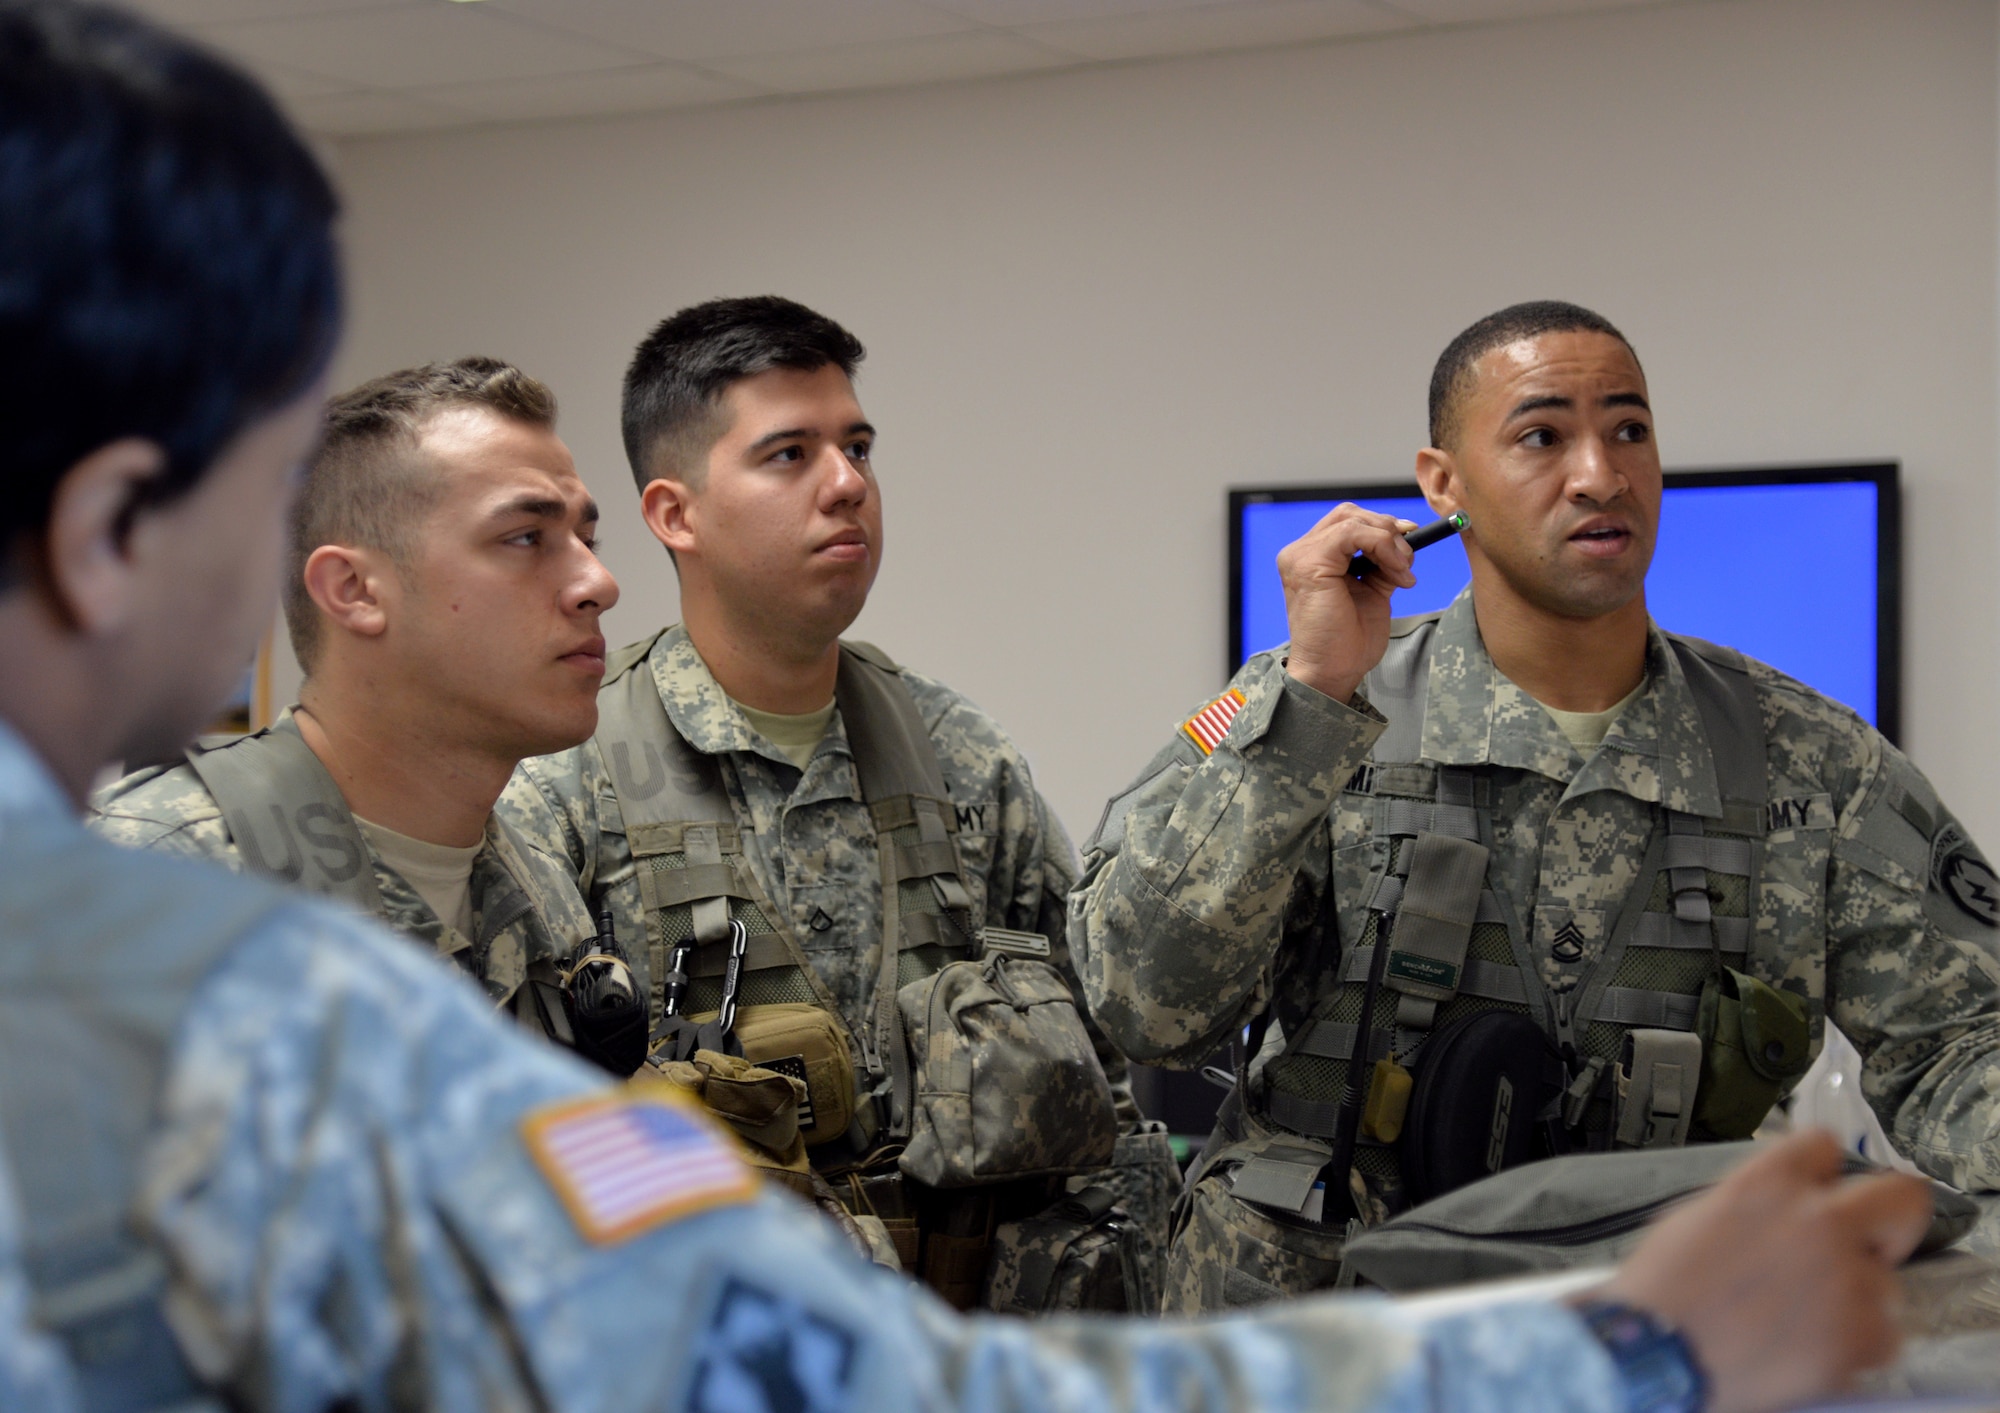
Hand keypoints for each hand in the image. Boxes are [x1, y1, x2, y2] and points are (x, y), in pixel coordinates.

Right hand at [1276, 504, 1415, 703]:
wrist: (1332, 671)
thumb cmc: (1348, 640)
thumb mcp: (1373, 591)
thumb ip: (1381, 564)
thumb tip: (1406, 540)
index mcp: (1312, 559)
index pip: (1347, 522)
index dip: (1382, 526)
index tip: (1412, 539)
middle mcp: (1300, 553)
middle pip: (1349, 514)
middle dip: (1387, 530)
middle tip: (1408, 559)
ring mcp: (1301, 557)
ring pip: (1353, 520)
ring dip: (1388, 541)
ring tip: (1402, 571)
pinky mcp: (1309, 564)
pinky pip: (1352, 534)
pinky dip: (1382, 546)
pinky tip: (1395, 573)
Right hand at [1593, 1130, 1931, 1412]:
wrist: (1654, 1354)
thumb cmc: (1663, 1292)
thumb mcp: (1697, 1216)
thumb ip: (1755, 1201)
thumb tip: (1785, 1208)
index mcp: (1769, 1183)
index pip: (1826, 1147)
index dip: (1823, 1174)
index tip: (1822, 1194)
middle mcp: (1816, 1220)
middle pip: (1902, 1197)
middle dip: (1889, 1220)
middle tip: (1869, 1245)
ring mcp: (1845, 1278)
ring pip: (1886, 1282)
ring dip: (1854, 1298)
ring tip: (1805, 1319)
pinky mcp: (1860, 1334)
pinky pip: (1883, 1335)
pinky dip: (1854, 1346)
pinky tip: (1811, 1348)